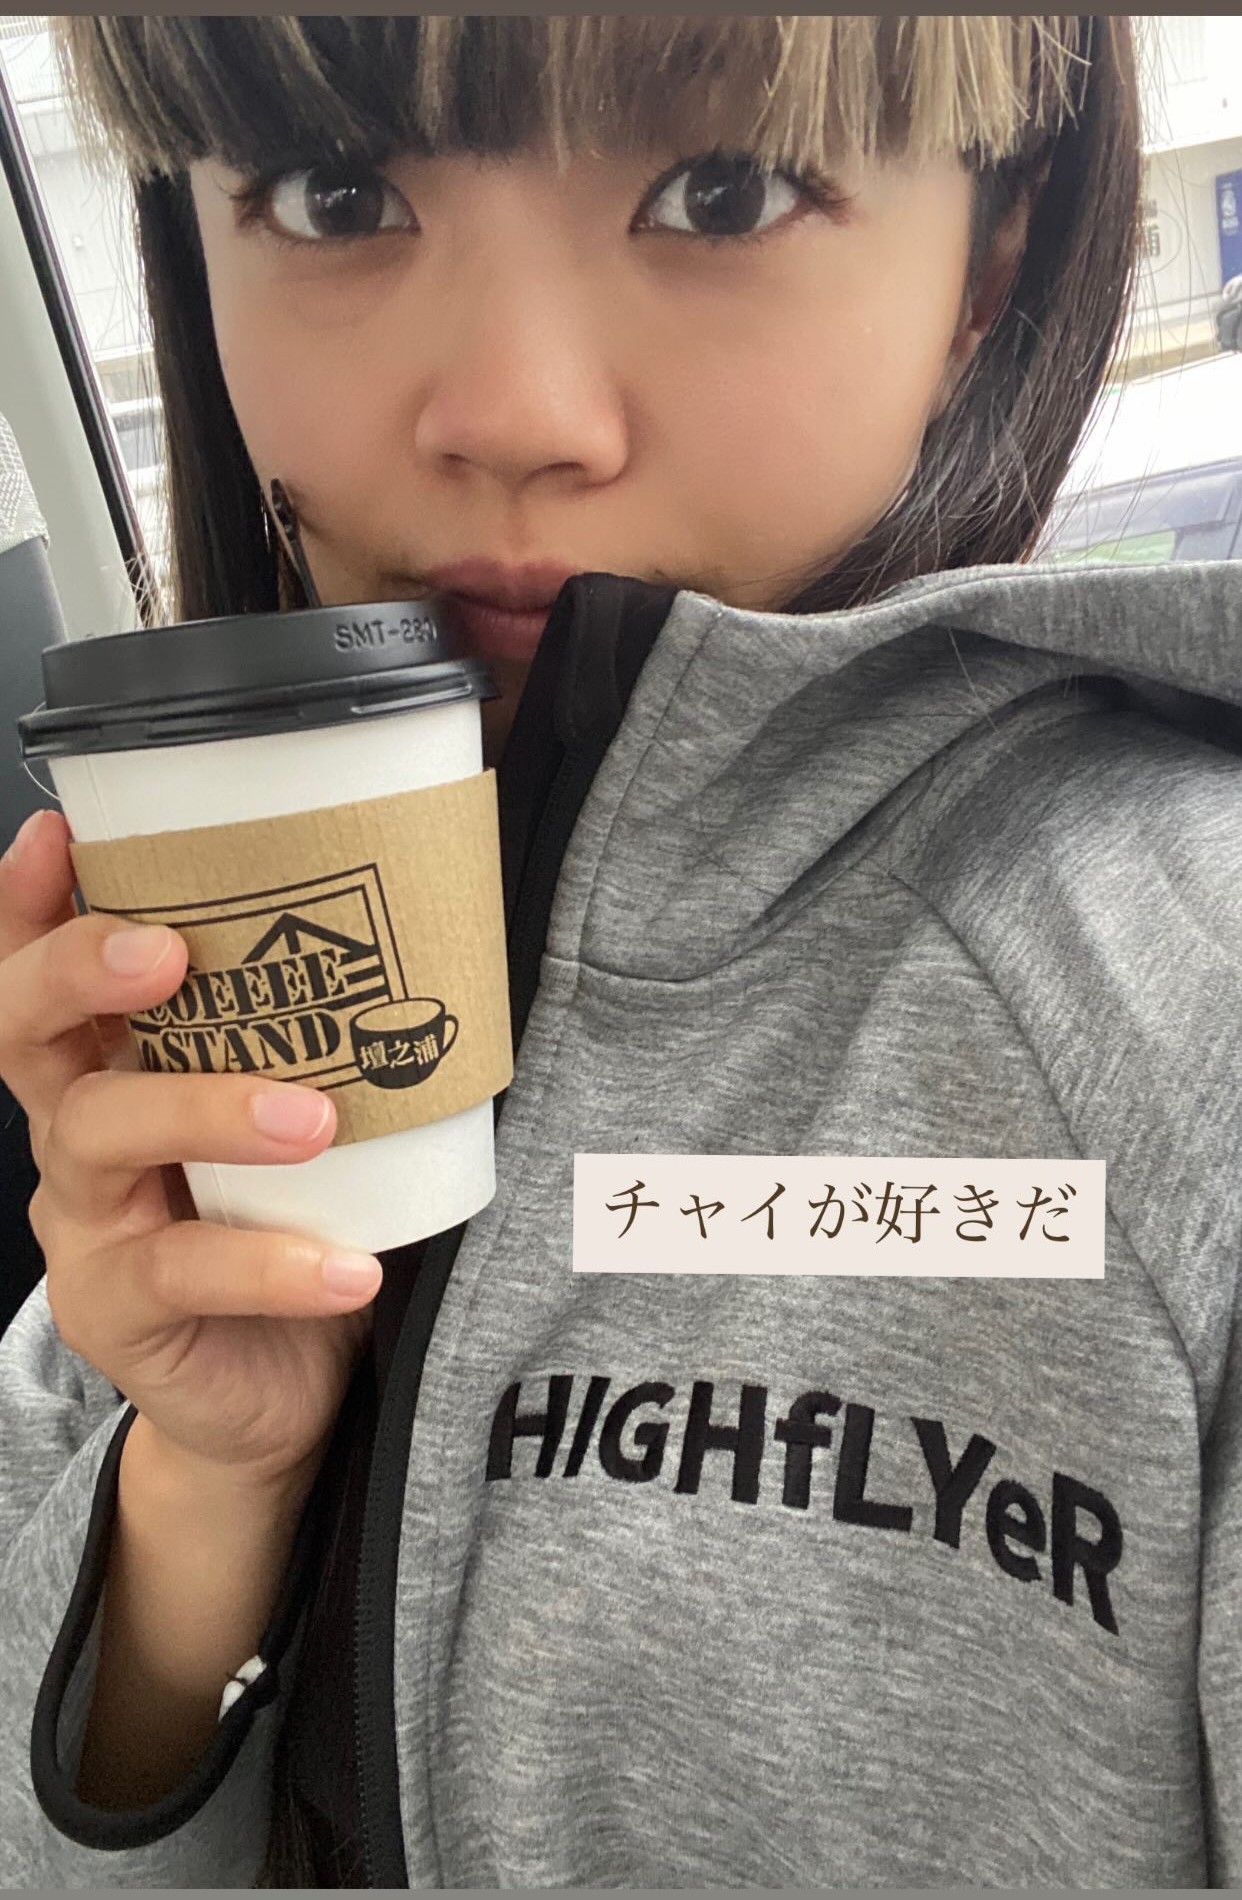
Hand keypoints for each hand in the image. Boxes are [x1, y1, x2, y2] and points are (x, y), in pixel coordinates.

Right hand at [0, 809, 379, 1494]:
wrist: (281, 1387)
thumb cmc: (294, 1221)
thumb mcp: (298, 1119)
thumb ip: (318, 1042)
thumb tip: (433, 928)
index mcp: (115, 1067)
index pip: (43, 973)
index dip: (29, 906)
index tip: (59, 832)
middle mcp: (78, 1135)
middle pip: (28, 1035)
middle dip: (79, 974)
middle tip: (166, 952)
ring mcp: (84, 1225)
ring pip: (100, 1140)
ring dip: (205, 1110)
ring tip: (312, 1120)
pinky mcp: (114, 1312)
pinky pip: (180, 1275)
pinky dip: (270, 1265)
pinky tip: (349, 1267)